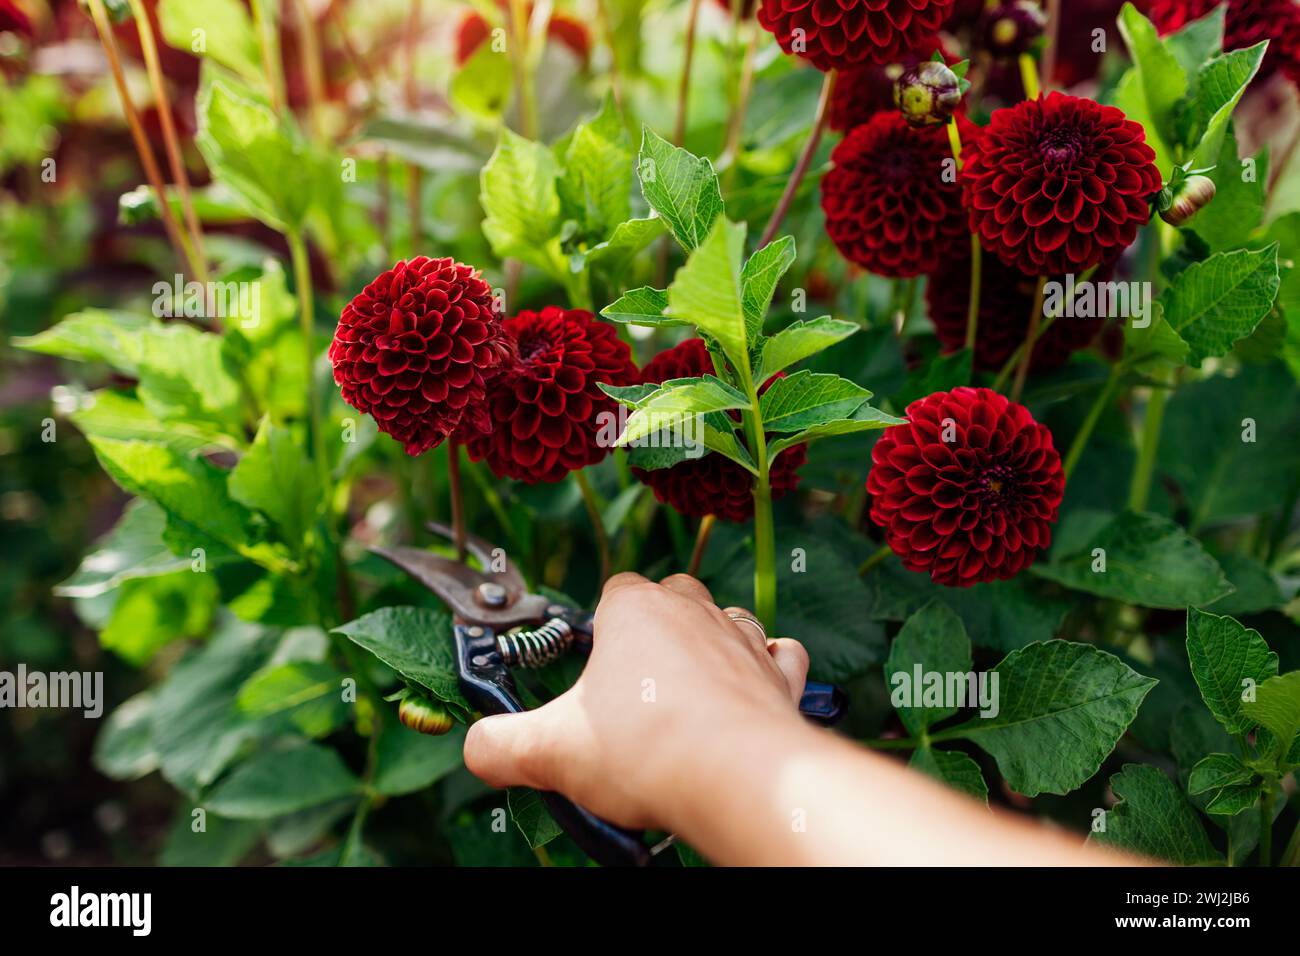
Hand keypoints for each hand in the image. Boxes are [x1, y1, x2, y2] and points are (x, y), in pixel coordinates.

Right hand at [462, 572, 809, 829]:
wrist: (738, 779)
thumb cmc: (648, 751)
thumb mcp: (550, 751)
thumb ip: (500, 745)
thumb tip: (477, 748)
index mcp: (635, 610)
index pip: (615, 590)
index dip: (602, 626)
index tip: (593, 668)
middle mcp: (694, 611)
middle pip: (673, 596)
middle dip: (657, 627)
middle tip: (634, 685)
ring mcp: (744, 640)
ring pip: (728, 620)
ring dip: (712, 645)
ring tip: (687, 694)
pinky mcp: (781, 677)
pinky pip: (781, 656)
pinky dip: (769, 669)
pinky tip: (751, 692)